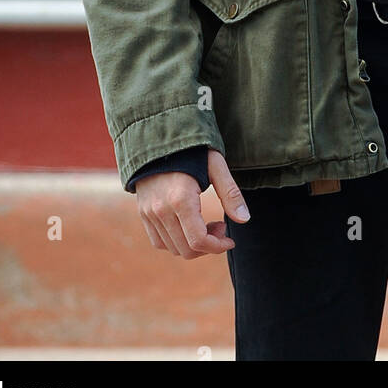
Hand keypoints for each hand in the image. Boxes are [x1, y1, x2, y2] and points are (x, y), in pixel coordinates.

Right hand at [135, 148, 250, 258]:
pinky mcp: (143, 213)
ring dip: (193, 245)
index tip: (230, 240)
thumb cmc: (191, 150)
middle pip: (186, 249)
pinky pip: (158, 241)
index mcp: (181, 199)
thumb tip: (244, 219)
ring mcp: (149, 213)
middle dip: (208, 246)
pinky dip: (175, 241)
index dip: (218, 247)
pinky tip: (188, 226)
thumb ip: (230, 193)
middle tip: (220, 227)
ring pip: (173, 248)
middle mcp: (162, 210)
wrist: (157, 137)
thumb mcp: (215, 165)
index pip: (199, 241)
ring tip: (206, 224)